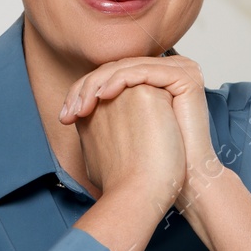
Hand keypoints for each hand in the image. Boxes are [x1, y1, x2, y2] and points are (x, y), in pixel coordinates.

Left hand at [60, 57, 219, 206]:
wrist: (176, 182)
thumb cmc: (150, 166)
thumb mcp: (121, 130)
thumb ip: (104, 113)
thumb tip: (71, 110)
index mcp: (156, 81)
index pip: (113, 75)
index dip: (85, 91)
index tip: (64, 116)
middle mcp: (170, 72)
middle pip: (118, 69)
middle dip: (87, 89)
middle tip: (69, 111)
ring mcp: (181, 72)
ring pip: (128, 68)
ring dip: (98, 84)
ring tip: (81, 106)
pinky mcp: (186, 78)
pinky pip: (145, 71)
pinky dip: (119, 80)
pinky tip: (102, 97)